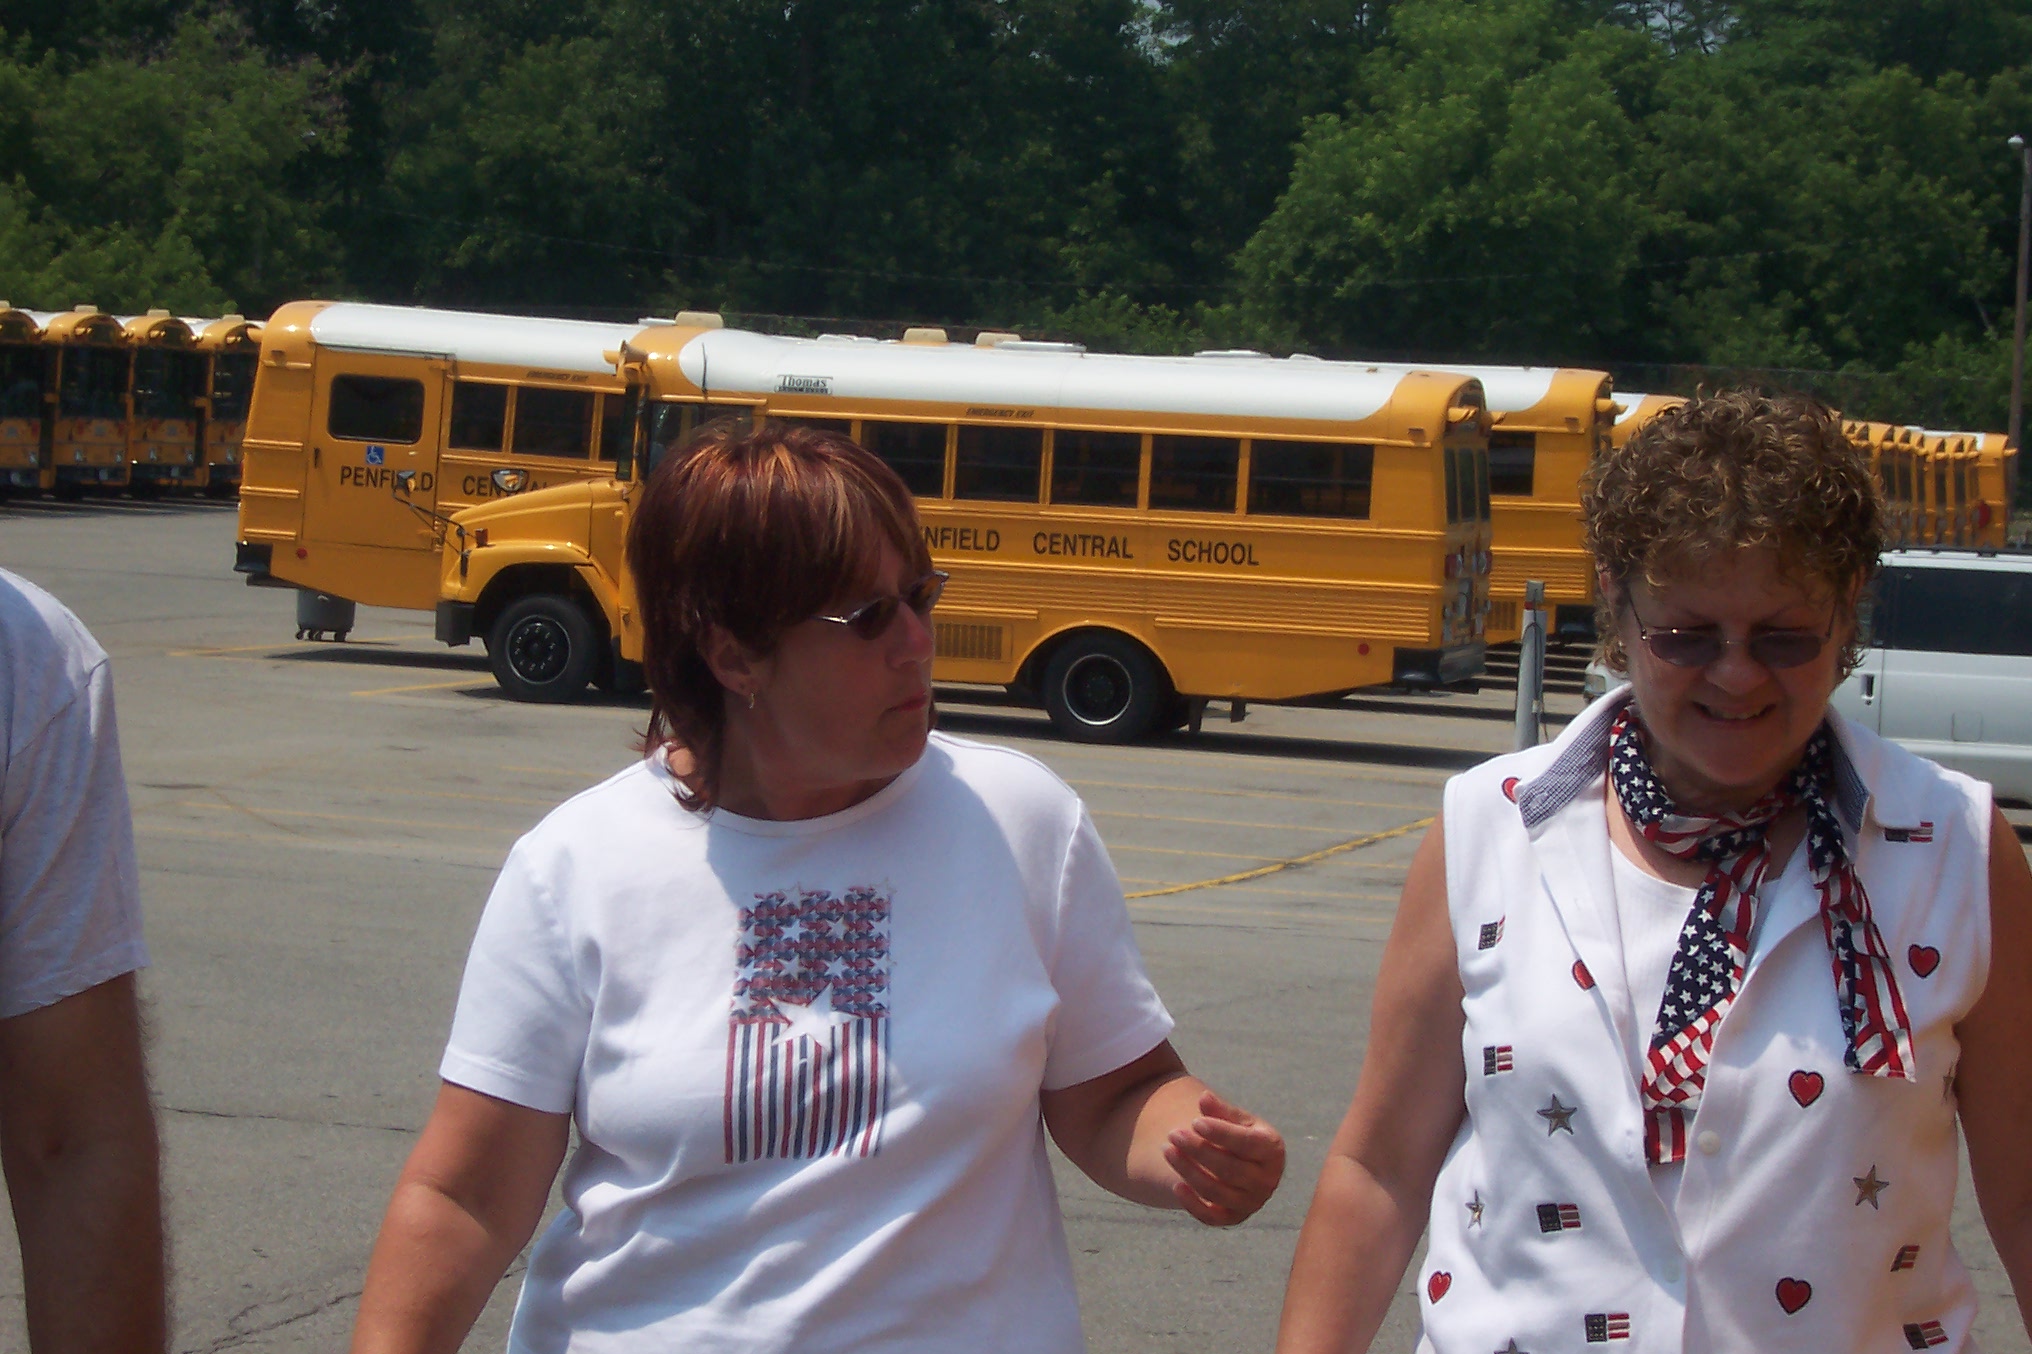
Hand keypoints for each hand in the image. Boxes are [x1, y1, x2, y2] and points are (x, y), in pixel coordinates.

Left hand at [1163, 1089, 1285, 1225]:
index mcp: (1273, 1151)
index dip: (1220, 1133)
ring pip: (1216, 1191)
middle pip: (1229, 1169)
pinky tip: (1176, 1185)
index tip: (1194, 1122)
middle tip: (1172, 1134)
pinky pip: (1212, 1217)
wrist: (1240, 1163)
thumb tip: (1204, 1098)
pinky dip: (1192, 1204)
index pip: (1247, 1144)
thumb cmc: (1238, 1135)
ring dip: (1188, 1171)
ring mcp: (1251, 1202)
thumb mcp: (1235, 1119)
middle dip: (1198, 1150)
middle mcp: (1267, 1181)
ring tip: (1167, 1149)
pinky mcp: (1234, 1218)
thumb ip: (1221, 1110)